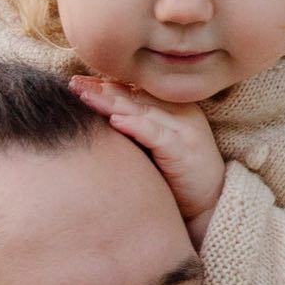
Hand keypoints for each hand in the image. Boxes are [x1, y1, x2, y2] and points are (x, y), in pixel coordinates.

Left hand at [70, 76, 223, 244]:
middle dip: (101, 89)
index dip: (105, 85)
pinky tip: (114, 121)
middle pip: (134, 96)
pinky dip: (135, 126)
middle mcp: (180, 112)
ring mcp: (184, 128)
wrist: (212, 202)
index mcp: (173, 107)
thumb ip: (135, 129)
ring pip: (141, 109)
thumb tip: (99, 118)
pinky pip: (156, 134)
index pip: (134, 90)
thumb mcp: (155, 146)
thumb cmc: (177, 175)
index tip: (77, 82)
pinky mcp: (184, 149)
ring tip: (84, 96)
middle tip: (73, 83)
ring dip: (111, 102)